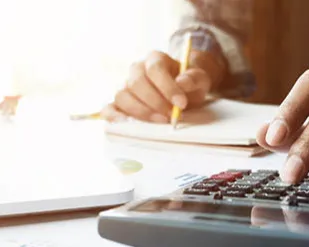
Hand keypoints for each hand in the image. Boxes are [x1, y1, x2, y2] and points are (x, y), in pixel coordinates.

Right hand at [101, 51, 215, 122]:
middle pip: (137, 82)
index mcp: (155, 59)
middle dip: (155, 102)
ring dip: (140, 111)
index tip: (181, 103)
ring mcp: (126, 86)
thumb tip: (181, 82)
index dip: (167, 87)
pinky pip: (109, 108)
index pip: (155, 69)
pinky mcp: (120, 103)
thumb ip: (193, 78)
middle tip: (171, 115)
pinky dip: (113, 117)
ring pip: (122, 95)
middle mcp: (136, 69)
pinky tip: (125, 124)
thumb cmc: (189, 83)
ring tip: (159, 121)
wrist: (183, 91)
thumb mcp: (199, 78)